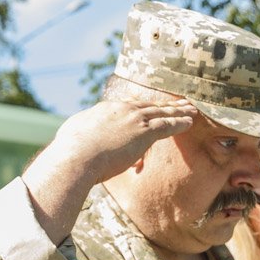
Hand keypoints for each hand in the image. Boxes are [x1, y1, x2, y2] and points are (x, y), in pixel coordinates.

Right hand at [54, 98, 196, 185]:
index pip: (127, 107)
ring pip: (162, 112)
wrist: (76, 156)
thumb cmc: (69, 152)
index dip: (139, 109)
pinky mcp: (145, 132)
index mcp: (105, 110)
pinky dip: (180, 122)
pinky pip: (168, 125)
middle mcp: (122, 110)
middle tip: (177, 103)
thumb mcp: (72, 137)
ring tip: (191, 109)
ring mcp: (134, 119)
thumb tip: (78, 142)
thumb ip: (81, 137)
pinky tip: (190, 122)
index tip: (147, 109)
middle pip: (148, 105)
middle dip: (163, 104)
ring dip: (178, 111)